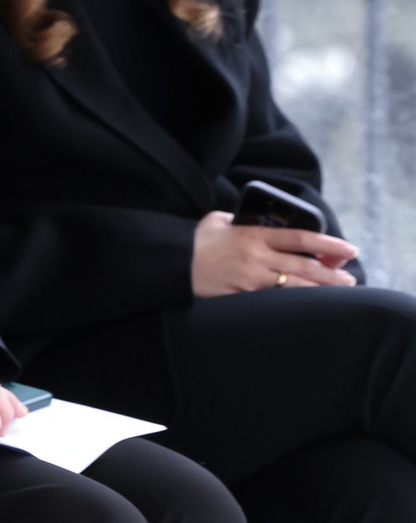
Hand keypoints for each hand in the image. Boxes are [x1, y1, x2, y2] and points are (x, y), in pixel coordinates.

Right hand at [192, 211, 358, 296]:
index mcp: (254, 235)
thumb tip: (251, 220)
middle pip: (305, 266)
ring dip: (321, 289)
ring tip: (338, 290)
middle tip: (349, 277)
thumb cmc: (195, 242)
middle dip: (332, 272)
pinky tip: (310, 303)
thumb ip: (238, 220)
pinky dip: (297, 301)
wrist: (174, 266)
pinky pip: (278, 300)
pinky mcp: (245, 297)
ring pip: (297, 286)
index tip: (348, 248)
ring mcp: (253, 280)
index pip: (301, 238)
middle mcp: (258, 258)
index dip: (329, 244)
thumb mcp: (217, 222)